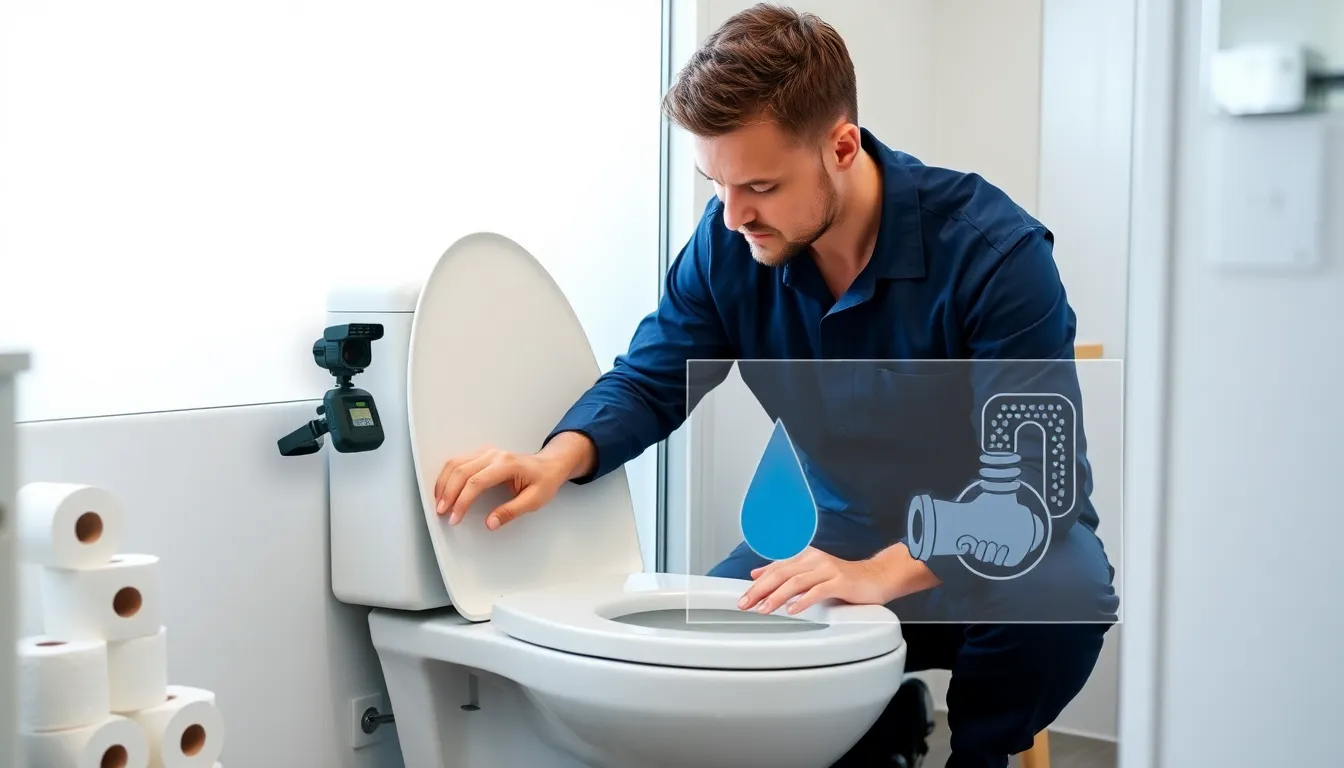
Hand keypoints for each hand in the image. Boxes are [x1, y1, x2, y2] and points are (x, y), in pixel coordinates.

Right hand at [433, 445, 570, 529]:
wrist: (549, 465)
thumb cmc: (544, 481)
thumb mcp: (534, 501)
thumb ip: (511, 512)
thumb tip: (490, 523)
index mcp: (507, 465)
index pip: (476, 482)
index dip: (462, 501)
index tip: (455, 517)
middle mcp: (494, 455)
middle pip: (461, 471)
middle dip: (448, 493)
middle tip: (441, 512)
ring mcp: (487, 452)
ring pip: (456, 463)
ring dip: (443, 483)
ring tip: (439, 502)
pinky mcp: (483, 454)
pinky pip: (459, 461)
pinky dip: (448, 475)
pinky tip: (444, 489)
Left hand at [738, 547, 892, 615]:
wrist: (876, 577)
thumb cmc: (843, 578)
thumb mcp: (811, 572)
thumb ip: (786, 572)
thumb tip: (757, 574)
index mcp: (805, 556)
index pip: (776, 569)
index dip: (757, 583)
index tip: (743, 596)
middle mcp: (814, 560)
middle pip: (781, 574)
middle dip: (760, 590)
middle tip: (746, 604)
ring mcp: (828, 570)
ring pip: (796, 582)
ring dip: (777, 597)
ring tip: (764, 609)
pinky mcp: (840, 582)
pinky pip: (818, 591)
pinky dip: (803, 601)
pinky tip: (792, 610)